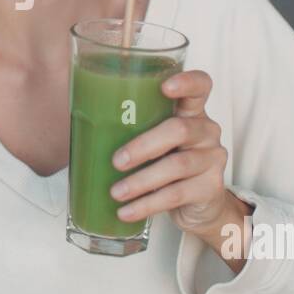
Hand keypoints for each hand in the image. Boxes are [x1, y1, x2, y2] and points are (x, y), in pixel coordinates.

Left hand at [109, 69, 250, 246]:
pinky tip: (126, 211)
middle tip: (117, 161)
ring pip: (176, 166)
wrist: (200, 205)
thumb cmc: (168, 162)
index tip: (165, 87)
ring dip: (140, 181)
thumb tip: (81, 122)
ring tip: (116, 192)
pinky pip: (175, 195)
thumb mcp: (156, 140)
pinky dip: (146, 205)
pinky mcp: (210, 188)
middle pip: (179, 129)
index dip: (186, 82)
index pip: (200, 85)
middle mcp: (206, 130)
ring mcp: (212, 159)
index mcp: (191, 111)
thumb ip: (135, 126)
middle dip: (143, 146)